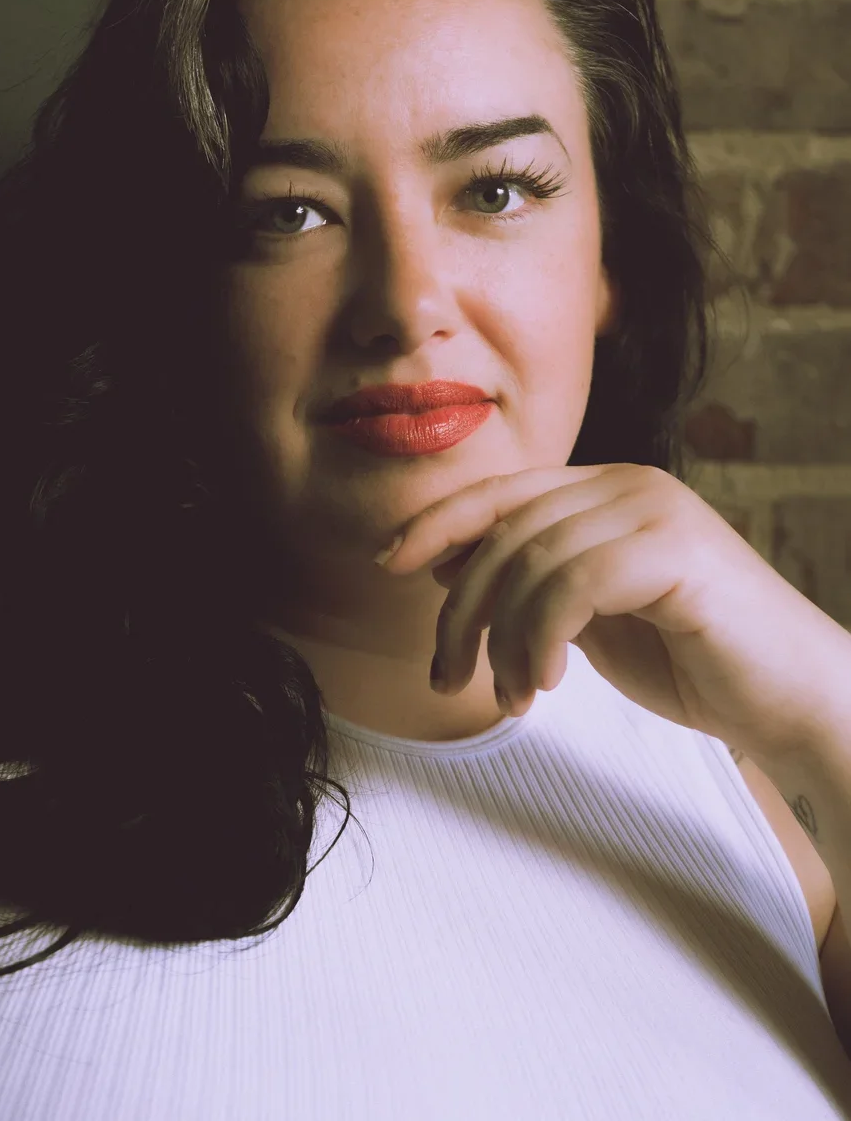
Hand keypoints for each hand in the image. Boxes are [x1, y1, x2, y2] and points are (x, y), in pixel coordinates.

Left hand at [376, 463, 850, 762]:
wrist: (792, 700)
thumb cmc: (693, 660)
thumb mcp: (590, 616)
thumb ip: (532, 581)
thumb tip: (448, 562)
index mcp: (606, 488)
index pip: (500, 492)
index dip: (437, 522)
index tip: (392, 564)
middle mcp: (628, 483)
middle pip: (504, 530)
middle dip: (460, 609)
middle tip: (448, 678)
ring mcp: (655, 510)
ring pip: (531, 561)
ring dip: (502, 640)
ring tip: (509, 697)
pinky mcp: (675, 550)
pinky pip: (572, 586)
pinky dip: (541, 641)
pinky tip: (546, 687)